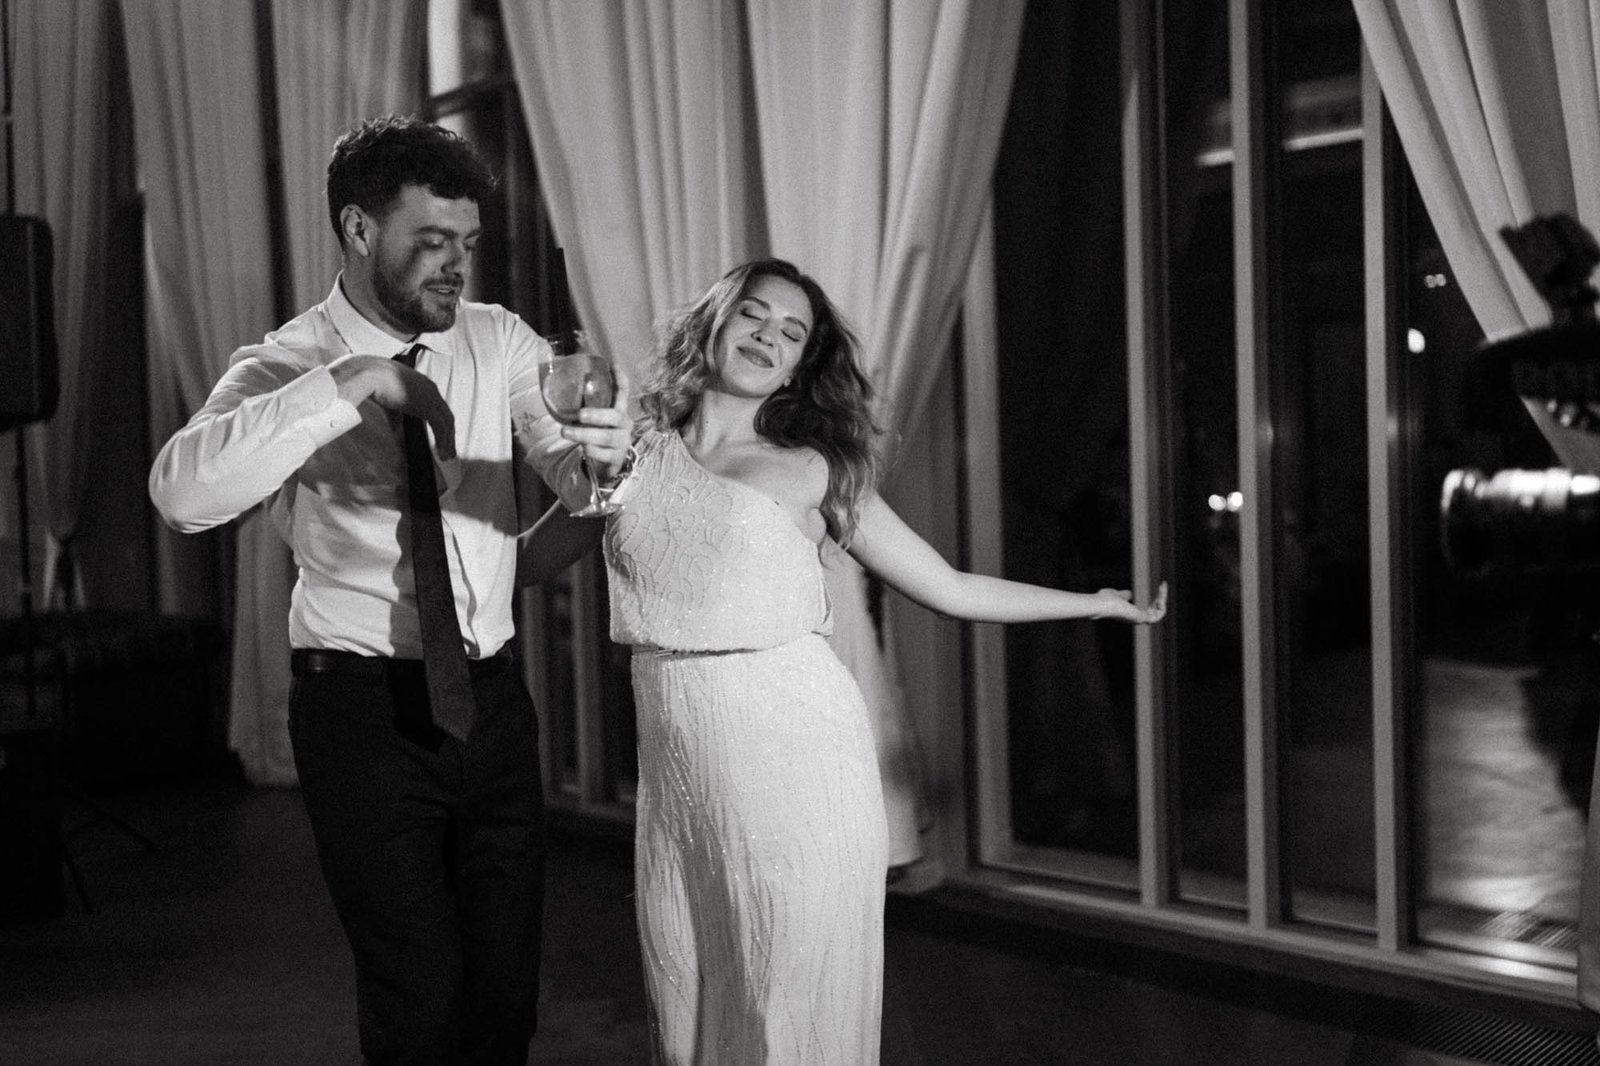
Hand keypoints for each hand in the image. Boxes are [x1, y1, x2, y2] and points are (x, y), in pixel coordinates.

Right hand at [331, 355, 456, 459]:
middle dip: (449, 435)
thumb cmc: (375, 382)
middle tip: (450, 451)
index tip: (442, 437)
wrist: (371, 374)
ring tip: (447, 457)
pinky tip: (440, 453)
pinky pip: (440, 427)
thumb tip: (396, 428)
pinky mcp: (427, 406)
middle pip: (446, 415)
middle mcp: (431, 389)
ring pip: (446, 423)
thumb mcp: (389, 399)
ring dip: (448, 441)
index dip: (442, 423)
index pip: (439, 407)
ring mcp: (431, 397)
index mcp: (423, 384)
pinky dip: (442, 441)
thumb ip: (396, 414)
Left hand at [561, 363, 632, 477]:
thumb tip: (562, 391)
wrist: (607, 466)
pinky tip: (583, 449)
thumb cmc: (597, 438)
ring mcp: (623, 442)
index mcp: (619, 412)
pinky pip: (604, 454)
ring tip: (565, 432)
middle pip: (615, 416)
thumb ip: (586, 409)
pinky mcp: (618, 458)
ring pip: (607, 436)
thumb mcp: (594, 422)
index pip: (623, 393)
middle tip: (579, 414)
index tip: (613, 365)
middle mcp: (624, 425)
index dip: (620, 380)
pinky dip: (591, 451)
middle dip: (597, 414)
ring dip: (584, 434)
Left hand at [1099, 580, 1167, 624]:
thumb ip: (1124, 595)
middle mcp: (1135, 619)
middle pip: (1155, 610)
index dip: (1154, 599)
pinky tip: (1160, 594)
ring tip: (1162, 587)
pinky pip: (1158, 614)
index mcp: (1130, 614)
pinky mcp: (1141, 619)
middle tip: (1163, 585)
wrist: (1101, 604)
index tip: (1158, 587)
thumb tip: (1131, 594)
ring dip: (1162, 599)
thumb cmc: (1104, 600)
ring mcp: (1138, 620)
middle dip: (1161, 597)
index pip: (1148, 609)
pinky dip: (1161, 604)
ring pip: (1158, 612)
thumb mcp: (1117, 595)